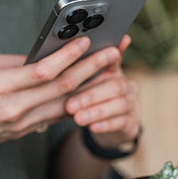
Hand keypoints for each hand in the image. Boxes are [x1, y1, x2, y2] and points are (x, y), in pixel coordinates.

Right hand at [0, 36, 122, 165]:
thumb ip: (11, 63)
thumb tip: (43, 56)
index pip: (42, 72)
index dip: (68, 56)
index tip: (87, 41)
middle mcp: (14, 109)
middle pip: (63, 88)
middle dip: (92, 69)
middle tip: (114, 53)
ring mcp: (21, 124)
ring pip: (66, 105)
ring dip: (92, 88)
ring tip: (112, 71)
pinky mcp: (23, 133)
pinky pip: (55, 116)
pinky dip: (76, 102)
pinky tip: (91, 90)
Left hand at [64, 35, 139, 151]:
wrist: (106, 125)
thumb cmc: (89, 100)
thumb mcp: (81, 85)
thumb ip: (71, 73)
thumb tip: (46, 65)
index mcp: (112, 70)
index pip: (113, 59)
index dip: (111, 55)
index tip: (109, 51)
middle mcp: (125, 84)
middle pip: (115, 85)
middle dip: (90, 95)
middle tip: (69, 104)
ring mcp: (131, 103)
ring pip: (119, 104)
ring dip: (96, 111)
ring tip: (78, 117)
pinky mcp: (131, 122)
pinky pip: (121, 122)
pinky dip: (105, 124)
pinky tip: (92, 127)